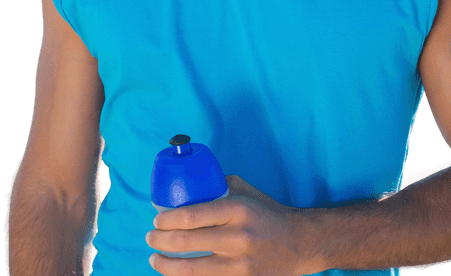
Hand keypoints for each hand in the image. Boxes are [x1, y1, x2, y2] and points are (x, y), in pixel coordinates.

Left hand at [146, 175, 307, 274]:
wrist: (300, 243)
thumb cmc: (266, 213)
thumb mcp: (244, 191)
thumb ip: (216, 186)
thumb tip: (183, 184)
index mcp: (237, 210)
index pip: (192, 215)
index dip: (167, 219)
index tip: (156, 219)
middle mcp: (238, 237)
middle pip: (187, 242)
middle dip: (160, 241)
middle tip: (150, 238)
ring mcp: (241, 264)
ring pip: (192, 269)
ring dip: (166, 265)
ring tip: (155, 259)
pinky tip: (175, 272)